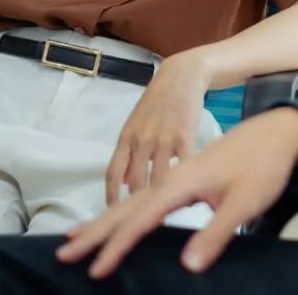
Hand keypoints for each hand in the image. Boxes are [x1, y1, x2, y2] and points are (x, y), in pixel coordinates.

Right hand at [58, 106, 297, 277]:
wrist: (279, 131)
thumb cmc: (264, 166)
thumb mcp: (246, 202)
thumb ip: (217, 233)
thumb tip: (186, 265)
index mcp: (182, 182)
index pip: (142, 219)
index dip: (118, 245)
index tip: (94, 269)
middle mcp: (173, 177)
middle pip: (127, 207)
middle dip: (95, 231)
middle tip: (63, 253)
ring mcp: (178, 174)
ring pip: (133, 200)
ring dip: (104, 220)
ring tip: (76, 238)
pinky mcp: (187, 175)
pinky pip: (147, 196)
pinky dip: (126, 209)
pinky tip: (121, 219)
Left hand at [105, 51, 209, 204]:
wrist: (183, 75)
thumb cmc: (159, 100)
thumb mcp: (137, 122)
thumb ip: (130, 151)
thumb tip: (125, 182)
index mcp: (127, 137)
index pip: (113, 174)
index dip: (110, 199)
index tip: (112, 218)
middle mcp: (142, 140)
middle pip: (136, 183)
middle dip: (137, 207)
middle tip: (142, 222)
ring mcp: (164, 139)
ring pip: (159, 179)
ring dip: (160, 198)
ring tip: (164, 213)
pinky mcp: (186, 136)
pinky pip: (183, 165)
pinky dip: (183, 180)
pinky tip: (186, 190)